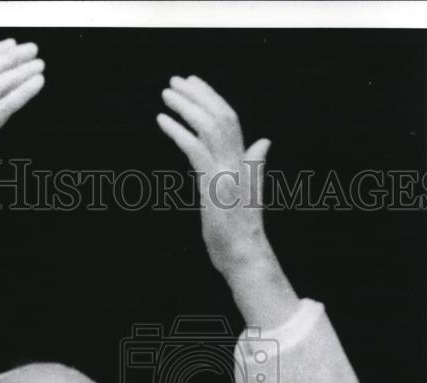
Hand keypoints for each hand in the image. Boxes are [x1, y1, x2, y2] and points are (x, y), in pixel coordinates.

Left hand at [157, 76, 270, 274]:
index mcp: (246, 163)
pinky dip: (178, 131)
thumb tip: (264, 141)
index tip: (195, 84)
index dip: (213, 99)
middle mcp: (238, 163)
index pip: (231, 120)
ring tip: (166, 94)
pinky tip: (162, 120)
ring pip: (208, 126)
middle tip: (175, 81)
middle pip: (220, 115)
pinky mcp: (213, 186)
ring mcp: (226, 173)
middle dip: (198, 94)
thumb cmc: (242, 232)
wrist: (246, 257)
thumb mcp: (249, 194)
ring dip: (186, 106)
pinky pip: (194, 148)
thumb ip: (253, 166)